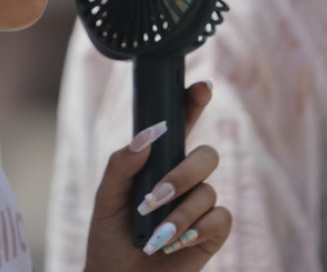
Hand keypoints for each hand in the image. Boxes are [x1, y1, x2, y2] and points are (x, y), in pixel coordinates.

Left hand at [83, 81, 231, 270]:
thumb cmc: (110, 237)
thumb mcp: (106, 198)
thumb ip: (121, 164)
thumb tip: (147, 137)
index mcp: (161, 161)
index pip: (182, 124)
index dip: (194, 102)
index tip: (202, 86)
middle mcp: (185, 178)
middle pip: (205, 155)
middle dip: (182, 173)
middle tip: (154, 198)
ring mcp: (201, 204)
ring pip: (209, 190)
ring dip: (180, 212)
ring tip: (156, 234)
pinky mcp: (212, 232)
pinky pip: (220, 218)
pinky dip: (196, 229)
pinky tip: (176, 242)